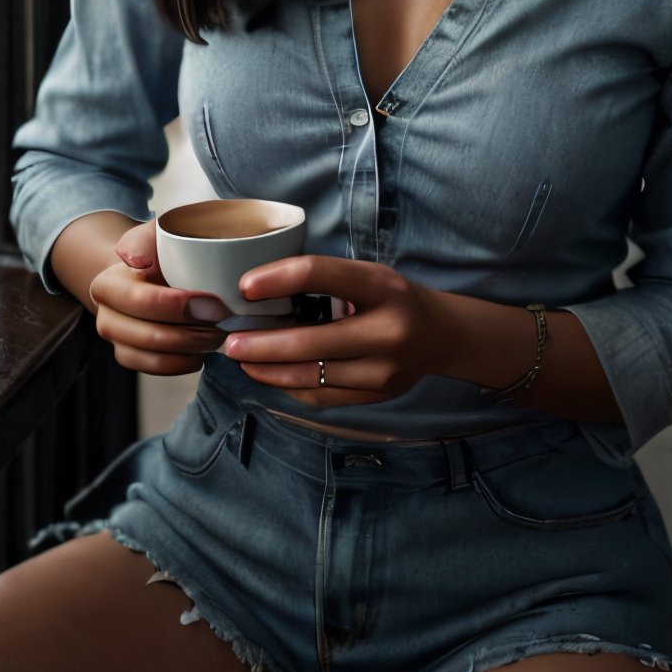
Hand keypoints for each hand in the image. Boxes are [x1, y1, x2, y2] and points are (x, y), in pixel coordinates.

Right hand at [88, 219, 230, 375]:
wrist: (148, 270)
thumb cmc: (158, 251)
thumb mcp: (155, 234)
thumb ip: (145, 239)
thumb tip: (136, 261)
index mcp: (107, 284)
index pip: (140, 302)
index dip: (177, 306)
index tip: (213, 302)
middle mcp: (105, 317)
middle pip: (149, 335)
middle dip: (192, 332)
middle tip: (223, 321)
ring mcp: (117, 341)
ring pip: (153, 356)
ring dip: (190, 350)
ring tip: (217, 336)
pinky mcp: (130, 357)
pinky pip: (154, 369)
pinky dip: (180, 364)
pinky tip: (201, 353)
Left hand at [218, 255, 451, 406]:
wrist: (441, 335)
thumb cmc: (394, 298)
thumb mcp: (369, 275)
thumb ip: (326, 280)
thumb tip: (261, 289)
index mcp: (383, 286)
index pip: (323, 275)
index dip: (279, 278)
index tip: (246, 286)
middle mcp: (388, 330)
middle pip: (311, 341)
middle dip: (262, 344)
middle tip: (230, 343)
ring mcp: (384, 370)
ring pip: (313, 376)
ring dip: (270, 370)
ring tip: (243, 361)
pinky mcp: (378, 396)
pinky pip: (323, 396)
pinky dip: (292, 386)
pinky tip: (272, 376)